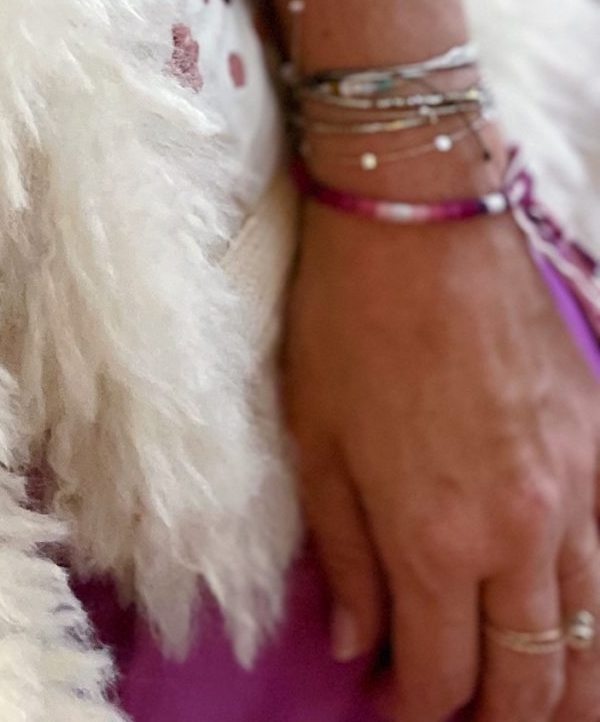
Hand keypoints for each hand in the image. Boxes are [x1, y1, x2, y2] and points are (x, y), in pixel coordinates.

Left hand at [286, 193, 599, 720]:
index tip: (390, 705)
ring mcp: (575, 497)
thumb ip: (344, 555)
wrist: (420, 218)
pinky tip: (572, 621)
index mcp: (435, 538)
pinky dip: (596, 611)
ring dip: (565, 687)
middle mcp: (520, 535)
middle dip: (498, 719)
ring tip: (532, 700)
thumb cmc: (349, 321)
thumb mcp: (317, 440)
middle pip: (533, 681)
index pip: (441, 676)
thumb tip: (354, 643)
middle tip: (466, 716)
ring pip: (595, 641)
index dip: (414, 709)